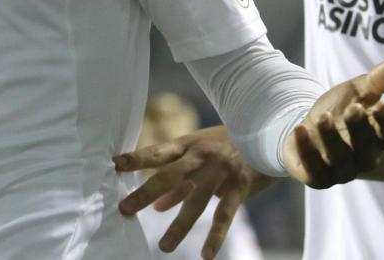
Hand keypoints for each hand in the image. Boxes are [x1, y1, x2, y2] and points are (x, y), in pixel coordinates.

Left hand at [113, 126, 271, 257]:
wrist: (269, 135)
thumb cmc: (227, 145)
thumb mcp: (200, 151)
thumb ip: (179, 177)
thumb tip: (157, 206)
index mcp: (189, 145)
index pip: (158, 152)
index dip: (136, 158)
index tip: (114, 164)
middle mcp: (202, 157)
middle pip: (169, 176)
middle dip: (145, 193)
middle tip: (125, 209)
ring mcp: (220, 172)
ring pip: (195, 201)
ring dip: (179, 225)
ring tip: (165, 246)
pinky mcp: (239, 187)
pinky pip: (224, 215)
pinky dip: (215, 236)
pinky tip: (206, 255)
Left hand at [284, 54, 383, 187]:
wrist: (303, 127)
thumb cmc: (337, 109)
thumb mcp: (356, 90)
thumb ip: (379, 79)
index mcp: (378, 136)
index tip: (381, 104)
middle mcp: (364, 157)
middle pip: (368, 147)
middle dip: (360, 128)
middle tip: (353, 108)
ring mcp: (342, 170)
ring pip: (342, 160)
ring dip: (332, 139)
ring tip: (323, 117)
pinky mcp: (318, 178)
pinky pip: (315, 170)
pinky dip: (307, 150)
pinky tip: (299, 130)